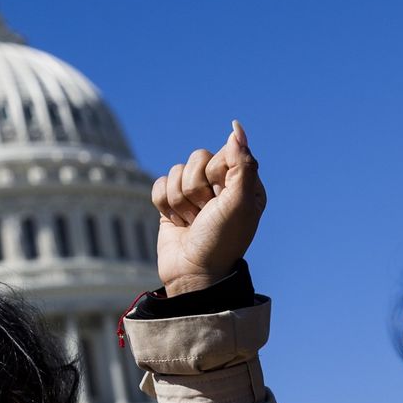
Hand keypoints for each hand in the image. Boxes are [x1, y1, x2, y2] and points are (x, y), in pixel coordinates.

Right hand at [151, 121, 264, 295]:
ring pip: (176, 171)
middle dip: (197, 189)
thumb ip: (242, 163)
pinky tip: (178, 223)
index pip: (223, 153)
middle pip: (197, 159)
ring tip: (192, 222)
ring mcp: (194, 194)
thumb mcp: (240, 202)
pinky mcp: (171, 203)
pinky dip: (165, 205)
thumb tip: (236, 128)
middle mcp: (220, 186)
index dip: (217, 174)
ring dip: (181, 201)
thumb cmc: (222, 240)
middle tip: (205, 214)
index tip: (221, 198)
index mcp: (243, 183)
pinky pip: (159, 184)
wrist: (193, 273)